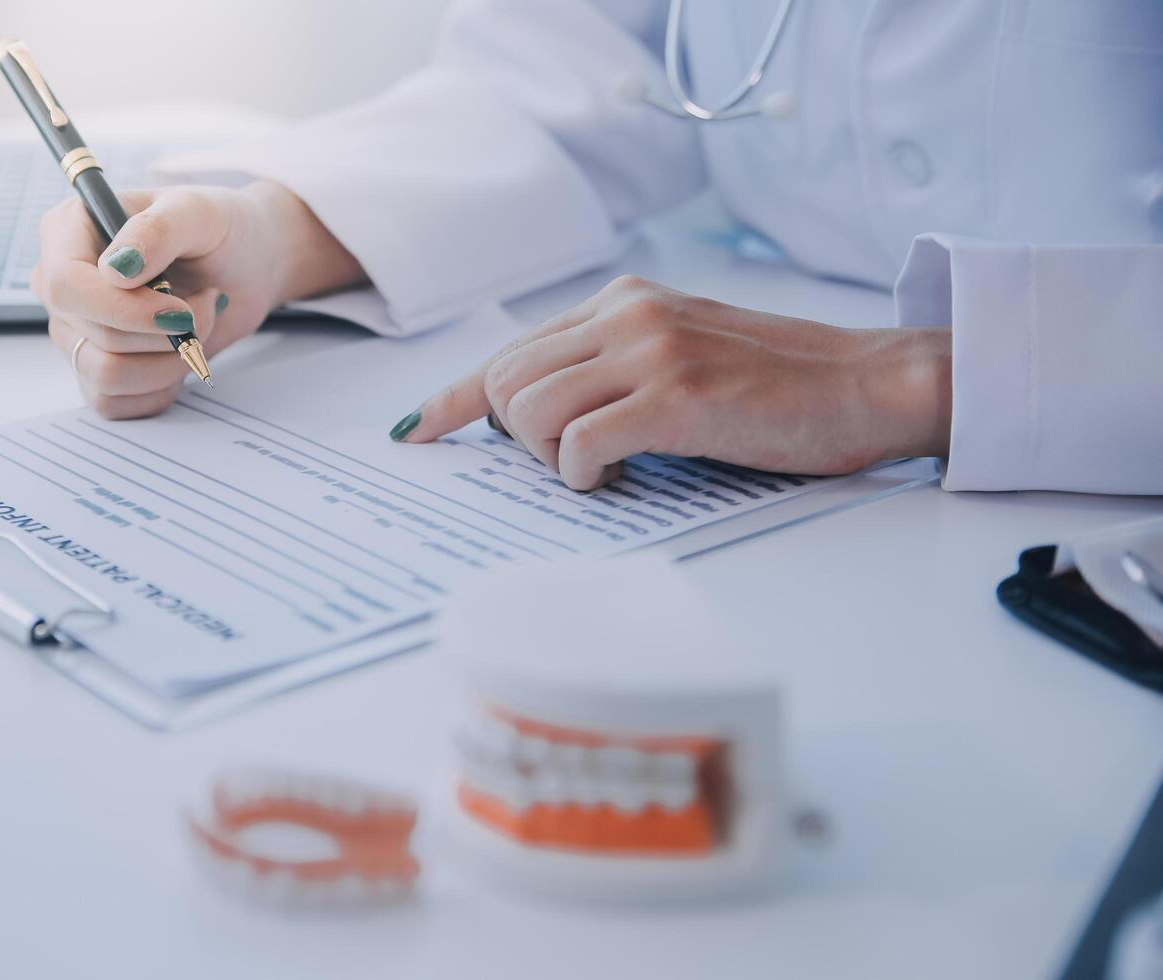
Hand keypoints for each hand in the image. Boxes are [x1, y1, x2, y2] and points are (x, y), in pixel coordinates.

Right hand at [34, 180, 362, 418]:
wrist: (247, 265)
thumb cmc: (219, 229)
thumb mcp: (197, 212)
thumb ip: (158, 231)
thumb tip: (116, 270)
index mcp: (68, 232)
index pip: (64, 285)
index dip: (122, 309)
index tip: (179, 310)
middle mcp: (63, 285)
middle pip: (93, 336)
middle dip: (165, 334)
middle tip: (203, 305)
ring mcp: (76, 330)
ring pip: (106, 376)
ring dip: (169, 361)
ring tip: (194, 325)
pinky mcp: (96, 369)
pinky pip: (114, 402)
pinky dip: (160, 386)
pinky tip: (179, 354)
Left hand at [395, 276, 951, 489]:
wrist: (869, 382)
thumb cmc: (778, 384)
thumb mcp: (681, 354)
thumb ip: (611, 367)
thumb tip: (533, 417)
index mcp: (623, 302)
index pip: (510, 350)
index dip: (452, 398)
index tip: (415, 431)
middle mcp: (626, 315)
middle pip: (504, 381)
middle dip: (513, 437)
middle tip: (566, 462)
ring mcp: (650, 351)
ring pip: (527, 411)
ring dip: (547, 458)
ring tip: (600, 469)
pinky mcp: (675, 397)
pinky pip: (577, 444)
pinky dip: (581, 475)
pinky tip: (616, 479)